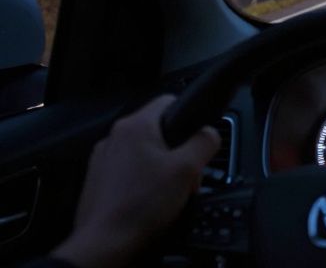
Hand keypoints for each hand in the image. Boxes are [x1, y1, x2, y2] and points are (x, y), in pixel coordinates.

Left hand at [52, 95, 219, 267]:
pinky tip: (150, 203)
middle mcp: (114, 138)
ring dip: (161, 169)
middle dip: (178, 151)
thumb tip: (209, 134)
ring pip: (145, 153)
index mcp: (135, 126)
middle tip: (186, 175)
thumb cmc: (141, 206)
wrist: (106, 243)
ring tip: (169, 193)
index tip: (198, 138)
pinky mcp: (98, 181)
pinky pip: (130, 173)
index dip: (191, 116)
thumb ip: (206, 142)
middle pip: (159, 132)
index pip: (170, 100)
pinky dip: (143, 183)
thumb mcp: (188, 169)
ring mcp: (103, 160)